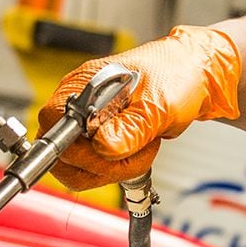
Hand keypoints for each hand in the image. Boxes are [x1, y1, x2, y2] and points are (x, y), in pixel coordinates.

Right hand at [38, 26, 239, 190]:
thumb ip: (131, 128)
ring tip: (139, 150)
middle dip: (100, 165)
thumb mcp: (158, 104)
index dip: (78, 148)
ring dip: (110, 170)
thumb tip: (104, 147)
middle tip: (134, 153)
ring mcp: (85, 123)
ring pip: (76, 168)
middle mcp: (76, 105)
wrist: (191, 77)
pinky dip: (115, 169)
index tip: (110, 152)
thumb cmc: (175, 77)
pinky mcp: (96, 138)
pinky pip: (92, 168)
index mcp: (82, 86)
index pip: (53, 126)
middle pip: (61, 155)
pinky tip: (136, 151)